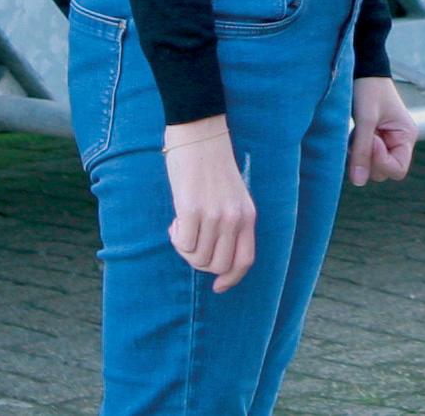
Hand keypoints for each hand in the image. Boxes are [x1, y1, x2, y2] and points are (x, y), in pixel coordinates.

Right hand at [162, 116, 256, 291]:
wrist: (201, 138)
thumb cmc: (213, 171)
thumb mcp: (233, 199)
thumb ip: (231, 226)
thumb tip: (214, 261)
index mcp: (248, 216)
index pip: (245, 260)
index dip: (231, 279)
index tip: (218, 286)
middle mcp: (235, 218)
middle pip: (217, 265)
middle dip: (199, 262)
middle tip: (191, 242)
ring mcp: (214, 215)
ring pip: (197, 257)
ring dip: (185, 248)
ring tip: (184, 225)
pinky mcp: (191, 210)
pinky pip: (183, 244)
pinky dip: (176, 238)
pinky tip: (176, 219)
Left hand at [350, 77, 416, 185]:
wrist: (363, 70)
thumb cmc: (369, 89)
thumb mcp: (366, 119)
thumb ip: (363, 151)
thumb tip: (358, 182)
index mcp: (406, 136)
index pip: (398, 169)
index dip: (381, 162)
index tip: (371, 140)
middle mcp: (399, 142)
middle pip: (383, 171)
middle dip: (369, 159)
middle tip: (362, 135)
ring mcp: (386, 141)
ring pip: (371, 166)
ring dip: (361, 154)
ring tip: (358, 131)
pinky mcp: (374, 139)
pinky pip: (364, 156)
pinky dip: (356, 149)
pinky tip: (355, 131)